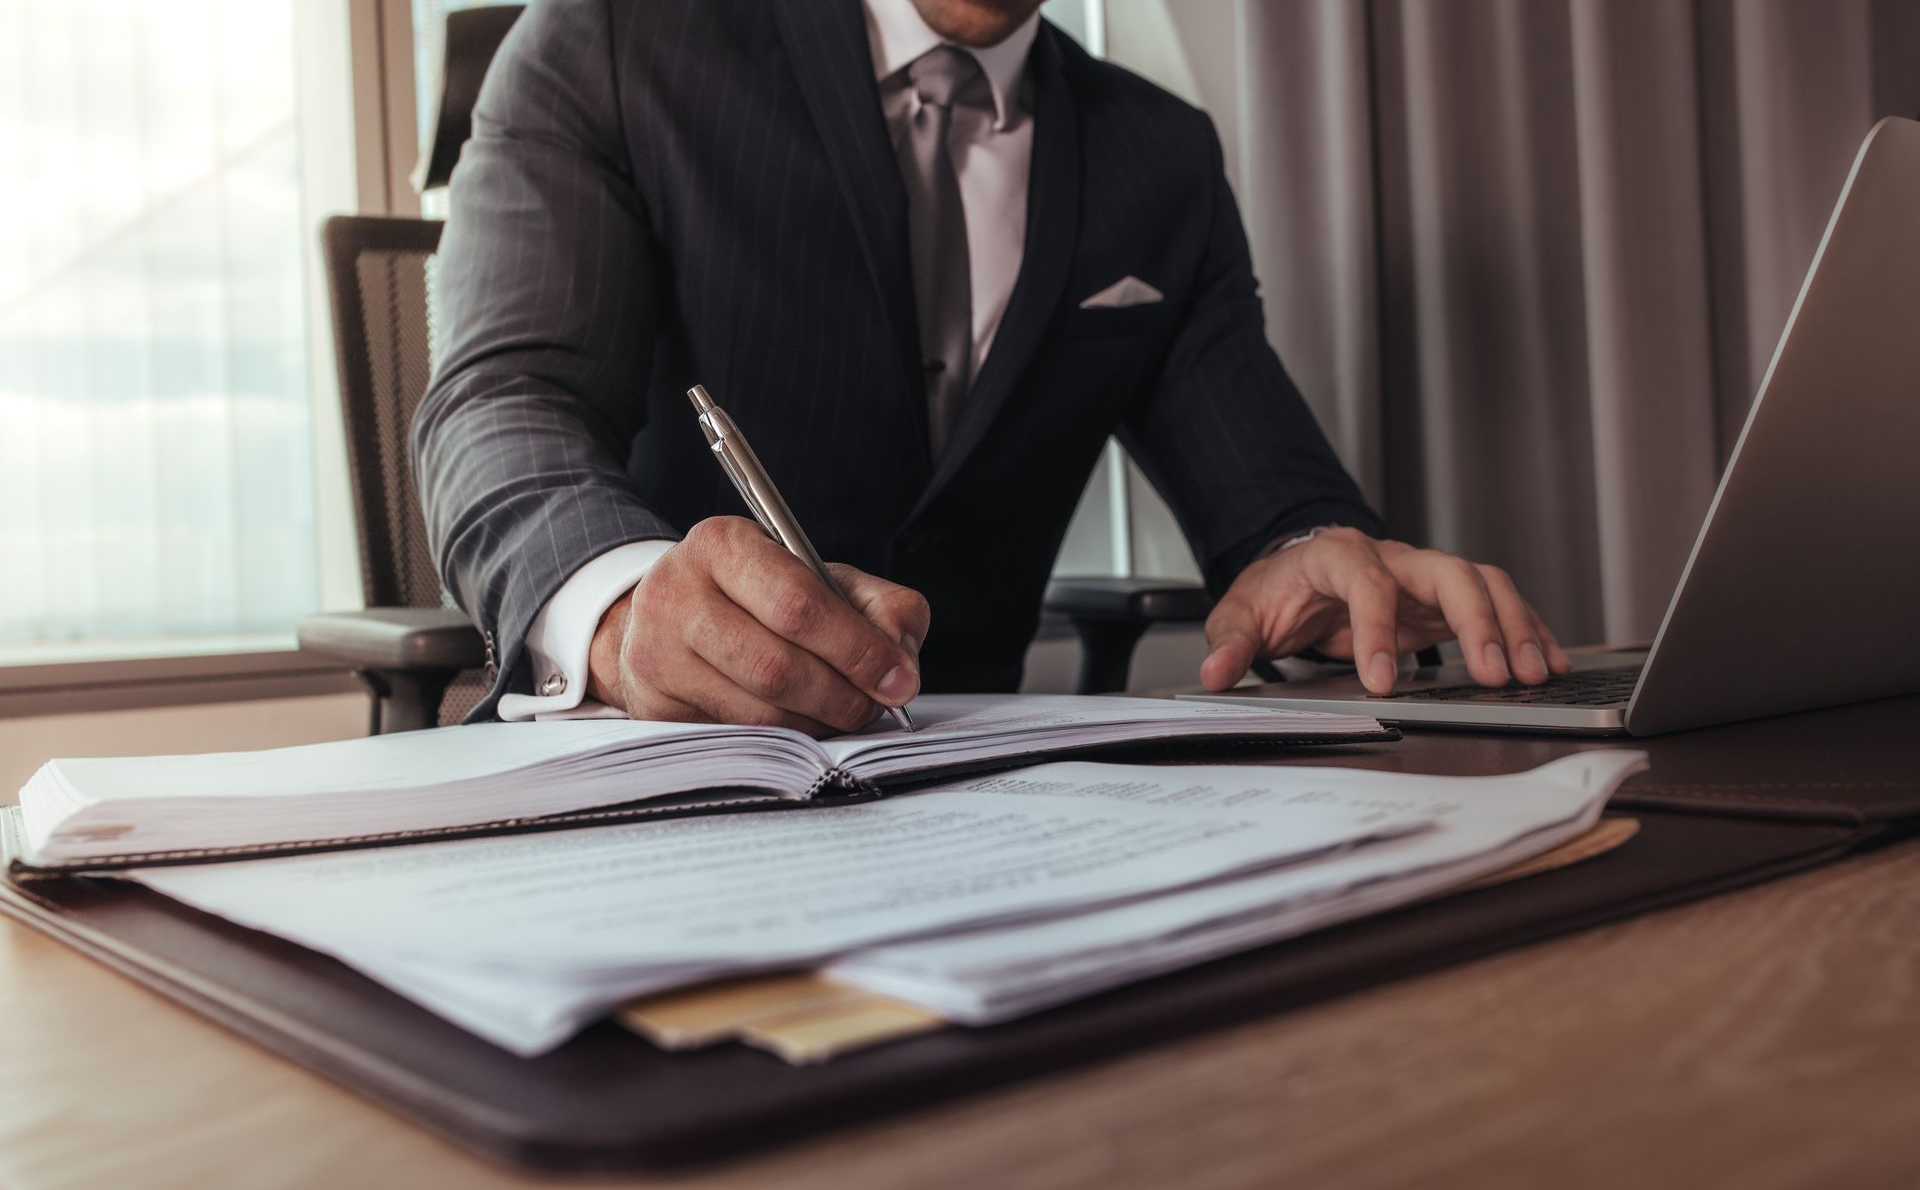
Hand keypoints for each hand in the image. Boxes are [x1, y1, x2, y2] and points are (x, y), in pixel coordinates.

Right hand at [587, 517, 930, 735]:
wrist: (670, 614)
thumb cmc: (758, 594)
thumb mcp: (820, 577)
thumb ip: (878, 606)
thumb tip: (900, 664)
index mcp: (721, 545)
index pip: (798, 604)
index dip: (857, 648)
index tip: (899, 678)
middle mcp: (675, 595)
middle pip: (777, 668)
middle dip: (843, 695)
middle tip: (876, 705)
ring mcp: (655, 655)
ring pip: (760, 714)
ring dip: (820, 724)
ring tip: (845, 712)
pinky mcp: (653, 707)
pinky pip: (739, 739)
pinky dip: (788, 739)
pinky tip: (805, 722)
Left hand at [1200, 528, 1571, 694]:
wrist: (1296, 572)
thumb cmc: (1275, 590)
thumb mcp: (1240, 612)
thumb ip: (1231, 641)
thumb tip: (1216, 671)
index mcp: (1338, 555)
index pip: (1365, 582)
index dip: (1376, 628)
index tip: (1380, 680)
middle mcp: (1393, 558)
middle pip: (1449, 572)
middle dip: (1477, 621)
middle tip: (1493, 674)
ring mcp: (1424, 578)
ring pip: (1484, 584)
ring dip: (1514, 626)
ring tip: (1533, 673)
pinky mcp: (1444, 602)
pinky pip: (1497, 605)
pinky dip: (1527, 631)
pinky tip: (1549, 664)